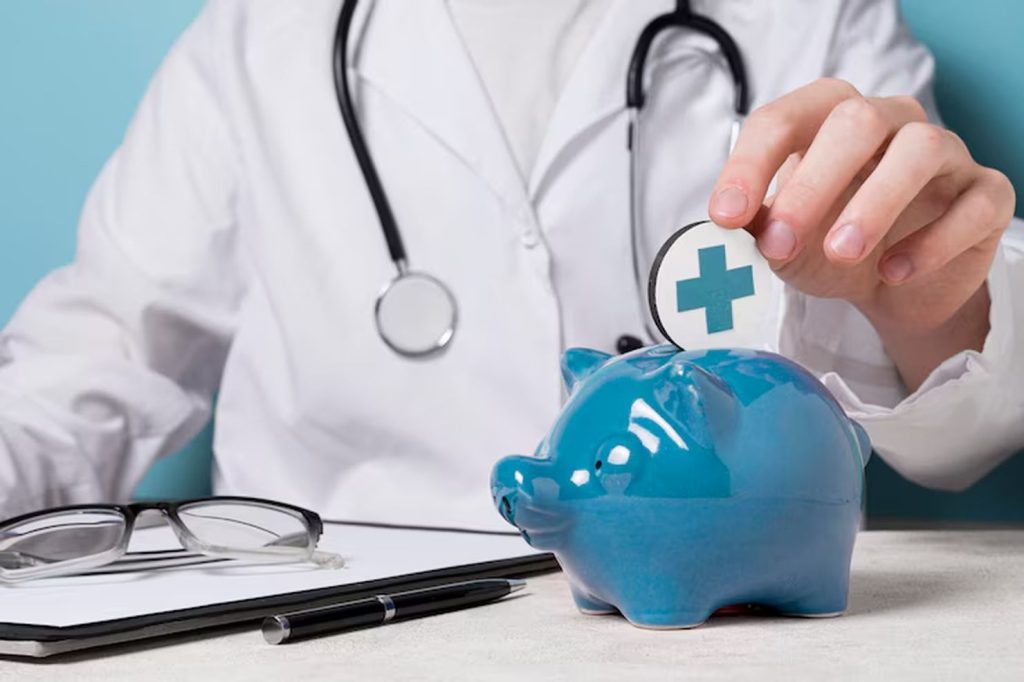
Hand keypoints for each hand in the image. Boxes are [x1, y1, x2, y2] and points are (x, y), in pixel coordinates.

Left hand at [708, 78, 1015, 390]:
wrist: (893, 287)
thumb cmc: (831, 247)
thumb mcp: (784, 241)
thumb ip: (758, 226)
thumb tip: (730, 221)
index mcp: (827, 121)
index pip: (784, 119)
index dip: (751, 164)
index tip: (725, 215)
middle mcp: (888, 122)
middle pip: (855, 120)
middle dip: (812, 183)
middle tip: (781, 242)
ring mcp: (944, 154)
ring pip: (920, 149)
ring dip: (875, 203)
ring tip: (842, 253)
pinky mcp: (985, 195)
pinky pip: (972, 203)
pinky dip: (933, 241)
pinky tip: (894, 272)